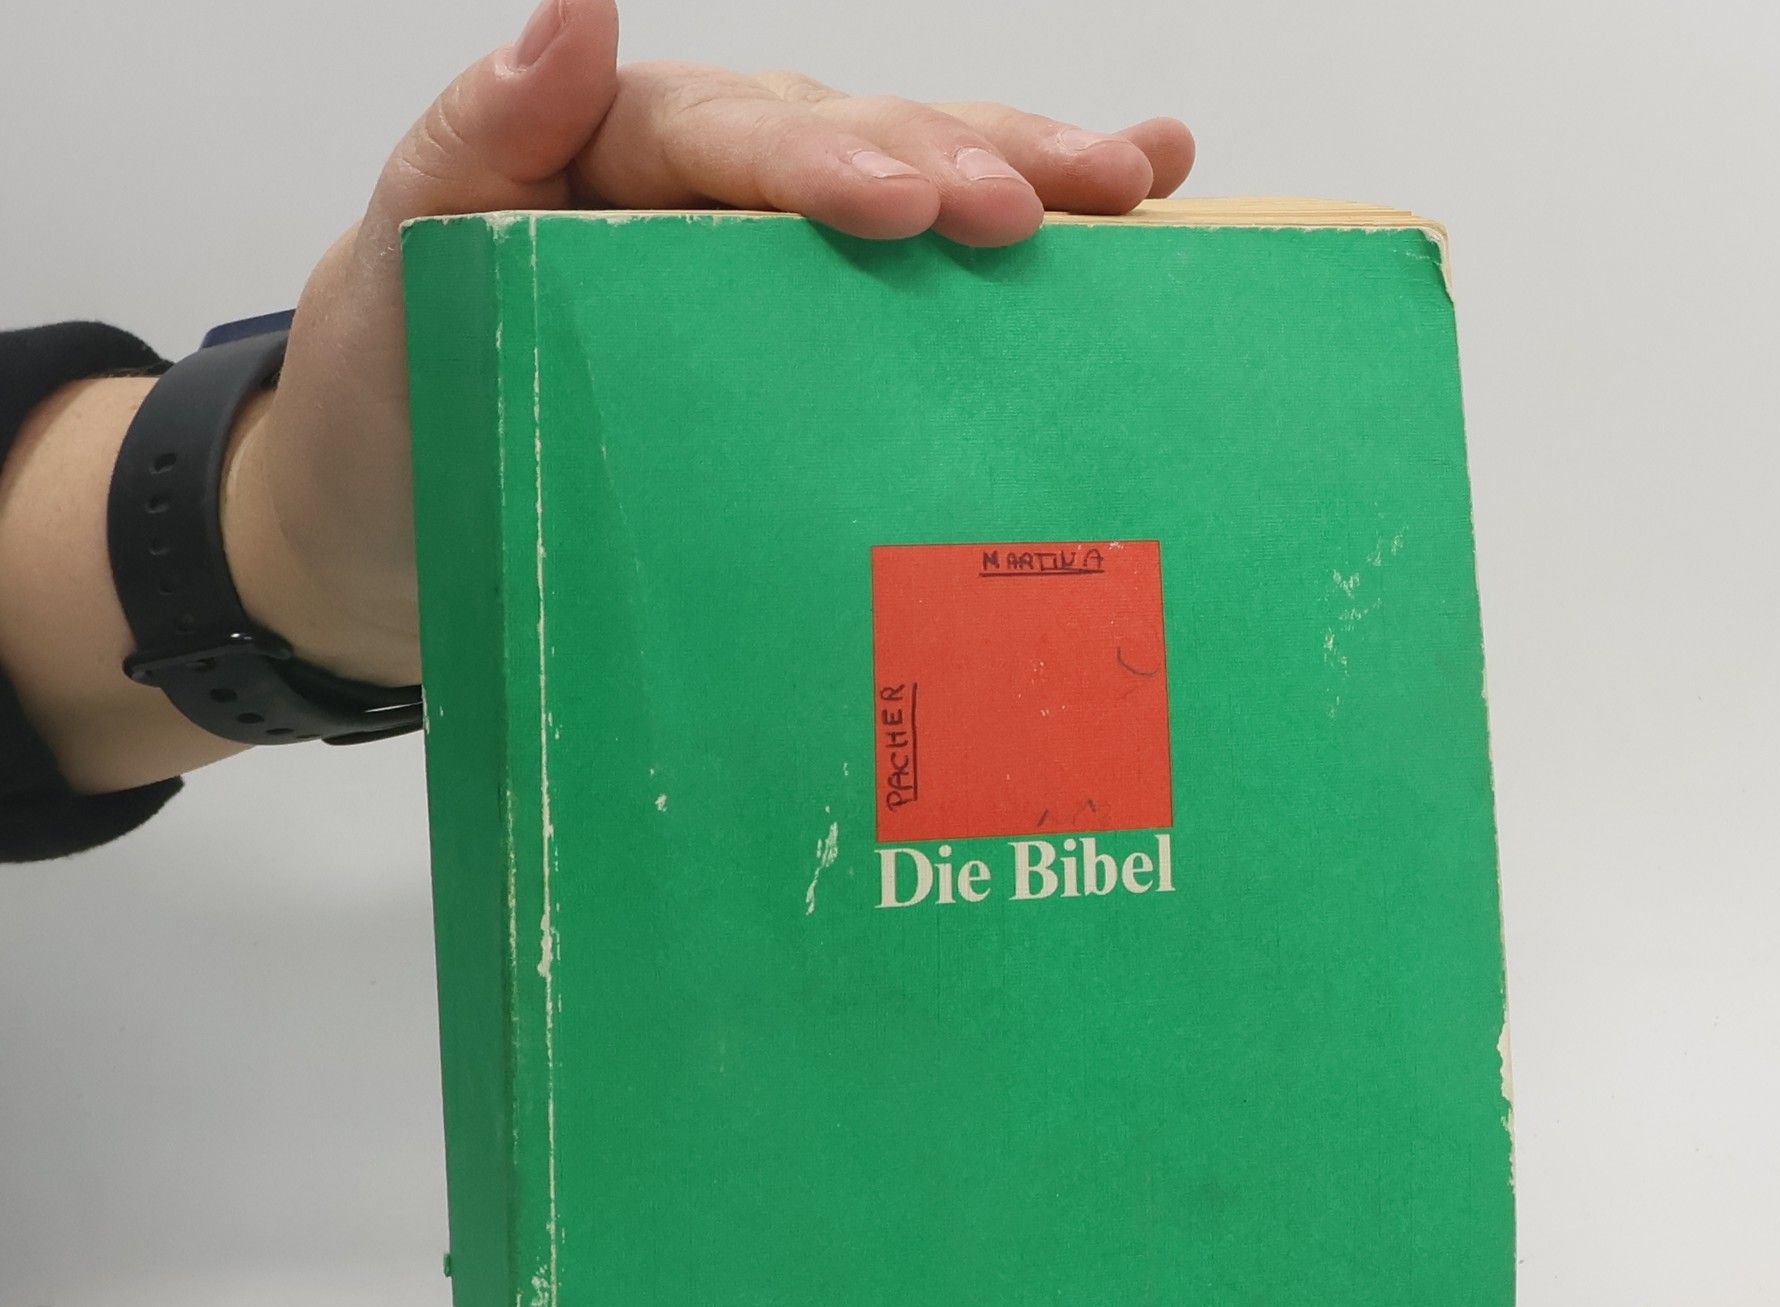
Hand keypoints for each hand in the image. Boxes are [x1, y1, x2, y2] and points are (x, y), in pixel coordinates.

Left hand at [226, 0, 1195, 689]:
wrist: (386, 527)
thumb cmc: (394, 394)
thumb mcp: (403, 264)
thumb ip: (476, 143)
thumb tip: (571, 8)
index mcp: (622, 155)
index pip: (740, 138)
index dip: (834, 161)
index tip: (916, 205)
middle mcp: (714, 196)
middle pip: (857, 141)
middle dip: (964, 160)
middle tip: (1065, 201)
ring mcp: (769, 273)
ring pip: (912, 193)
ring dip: (1026, 176)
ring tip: (1139, 180)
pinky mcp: (801, 356)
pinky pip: (910, 295)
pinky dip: (1011, 259)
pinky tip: (1128, 223)